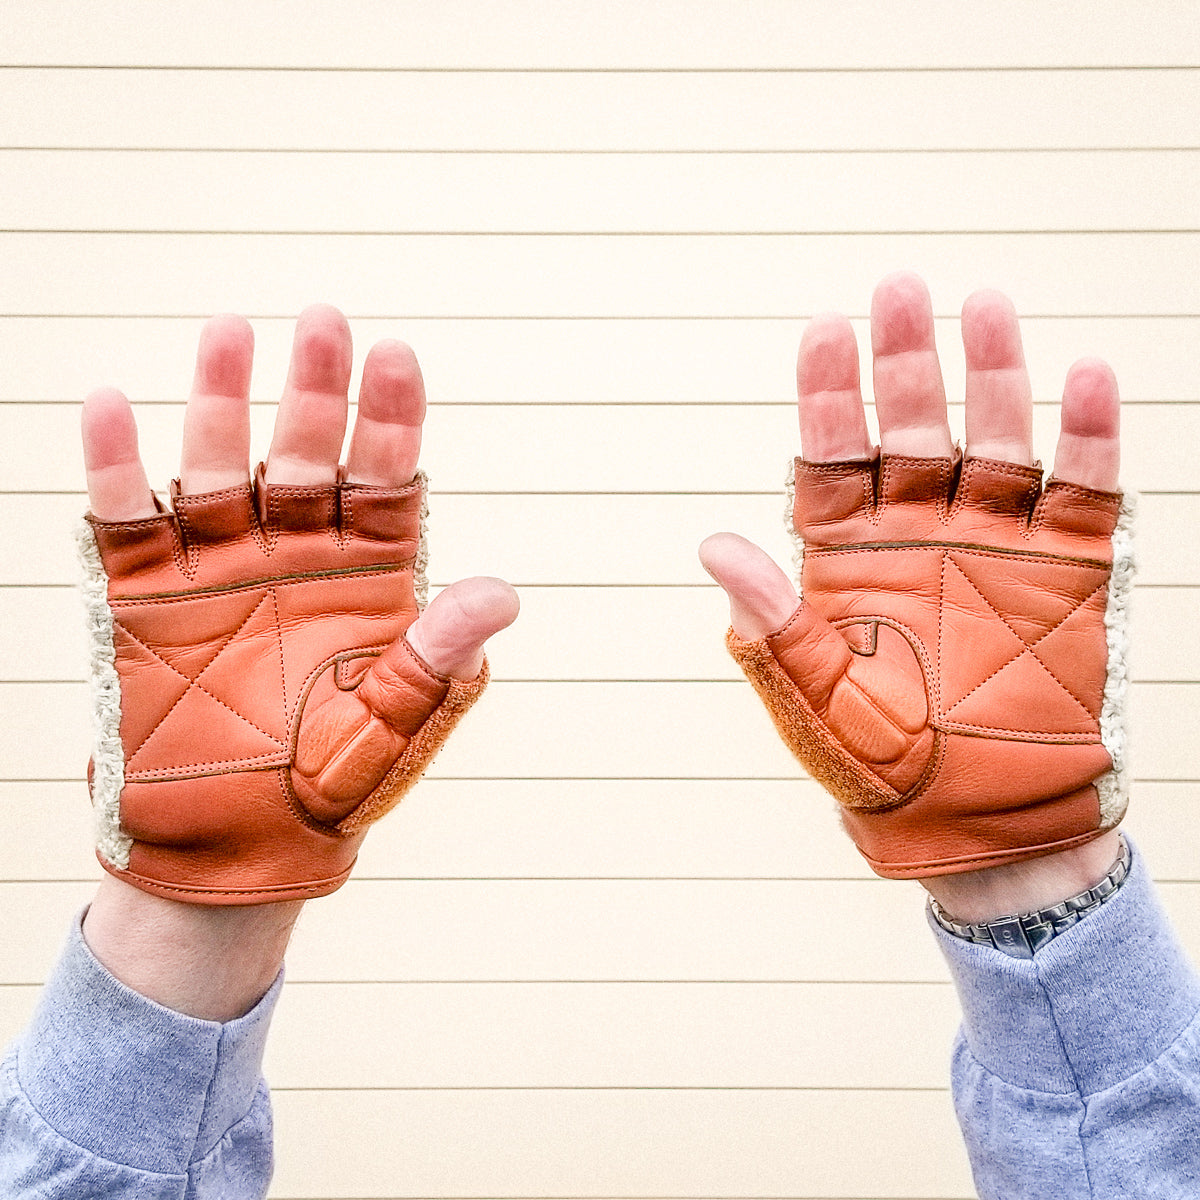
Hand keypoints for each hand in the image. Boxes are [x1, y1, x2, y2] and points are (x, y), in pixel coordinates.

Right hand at [80, 306, 518, 905]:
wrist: (237, 847)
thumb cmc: (328, 789)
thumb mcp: (392, 727)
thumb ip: (437, 658)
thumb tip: (502, 592)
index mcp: (367, 578)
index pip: (385, 479)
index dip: (391, 419)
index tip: (397, 356)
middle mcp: (295, 555)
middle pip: (305, 454)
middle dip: (315, 390)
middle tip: (323, 321)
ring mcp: (220, 567)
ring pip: (218, 465)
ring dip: (220, 402)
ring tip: (229, 333)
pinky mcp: (147, 596)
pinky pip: (127, 520)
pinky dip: (116, 467)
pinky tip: (110, 405)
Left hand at [701, 272, 1129, 902]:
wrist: (983, 830)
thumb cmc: (886, 773)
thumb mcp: (819, 705)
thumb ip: (776, 625)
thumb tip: (716, 544)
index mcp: (849, 560)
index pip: (832, 458)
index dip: (828, 394)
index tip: (826, 328)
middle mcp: (920, 535)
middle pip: (912, 427)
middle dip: (907, 361)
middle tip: (903, 289)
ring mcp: (996, 545)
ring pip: (996, 438)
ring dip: (993, 374)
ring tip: (986, 307)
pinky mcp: (1070, 571)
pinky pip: (1084, 490)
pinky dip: (1089, 436)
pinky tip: (1086, 375)